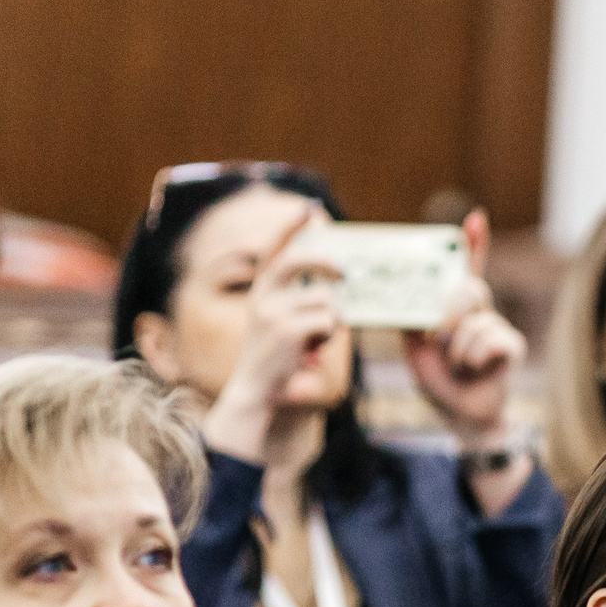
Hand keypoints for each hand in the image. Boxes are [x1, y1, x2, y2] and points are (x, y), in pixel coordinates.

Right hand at [202, 206, 340, 460]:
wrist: (260, 397)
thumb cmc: (283, 364)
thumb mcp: (292, 327)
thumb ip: (309, 304)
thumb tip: (337, 283)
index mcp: (262, 292)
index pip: (275, 250)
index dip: (292, 228)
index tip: (311, 209)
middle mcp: (262, 296)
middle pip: (298, 260)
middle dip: (325, 261)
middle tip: (345, 273)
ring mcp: (270, 311)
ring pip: (326, 301)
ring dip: (332, 321)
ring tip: (315, 343)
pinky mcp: (284, 329)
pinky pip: (328, 321)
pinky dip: (329, 338)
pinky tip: (311, 353)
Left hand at [404, 209, 524, 445]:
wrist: (458, 411)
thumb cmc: (437, 377)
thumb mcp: (413, 343)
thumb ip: (412, 315)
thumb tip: (402, 295)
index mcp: (454, 306)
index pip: (465, 269)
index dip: (472, 244)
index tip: (474, 219)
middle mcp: (479, 311)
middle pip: (470, 289)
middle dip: (449, 312)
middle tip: (435, 337)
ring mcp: (497, 327)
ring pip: (476, 321)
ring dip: (456, 350)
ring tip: (456, 367)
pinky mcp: (511, 346)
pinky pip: (489, 340)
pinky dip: (473, 358)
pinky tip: (474, 371)